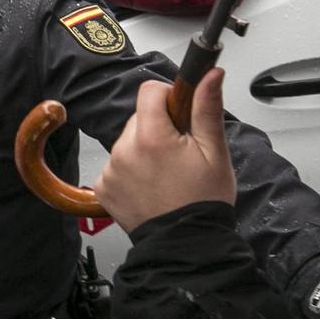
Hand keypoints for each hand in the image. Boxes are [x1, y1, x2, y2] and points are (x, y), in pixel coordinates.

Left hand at [93, 68, 235, 235]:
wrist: (186, 244)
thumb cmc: (202, 201)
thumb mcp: (214, 152)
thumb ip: (207, 108)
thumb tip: (210, 74)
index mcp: (152, 137)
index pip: (150, 90)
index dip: (169, 98)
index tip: (181, 116)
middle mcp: (125, 150)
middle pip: (140, 117)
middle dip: (159, 127)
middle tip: (179, 153)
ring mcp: (111, 170)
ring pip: (128, 141)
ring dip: (144, 149)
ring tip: (166, 174)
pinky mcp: (104, 187)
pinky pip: (117, 164)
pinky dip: (131, 171)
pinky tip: (151, 185)